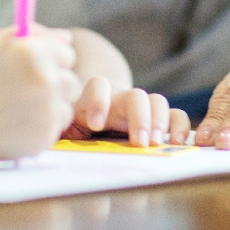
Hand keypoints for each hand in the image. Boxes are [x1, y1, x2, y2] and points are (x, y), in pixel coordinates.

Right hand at [0, 25, 81, 158]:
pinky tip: (17, 124)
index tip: (30, 70)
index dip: (50, 61)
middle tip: (25, 92)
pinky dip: (41, 127)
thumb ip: (34, 33)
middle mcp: (45, 79)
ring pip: (66, 107)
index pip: (67, 54)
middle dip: (54, 86)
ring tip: (18, 108)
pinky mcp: (46, 135)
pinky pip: (56, 128)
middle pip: (72, 82)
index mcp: (34, 52)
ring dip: (49, 108)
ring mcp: (47, 109)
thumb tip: (67, 39)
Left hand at [62, 77, 190, 145]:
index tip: (95, 125)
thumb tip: (50, 144)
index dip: (98, 101)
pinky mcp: (157, 119)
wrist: (93, 116)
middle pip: (133, 95)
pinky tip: (179, 142)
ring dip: (159, 121)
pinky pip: (175, 114)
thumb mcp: (63, 130)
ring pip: (156, 100)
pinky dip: (180, 126)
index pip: (96, 86)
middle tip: (140, 143)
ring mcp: (140, 106)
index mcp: (91, 99)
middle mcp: (119, 98)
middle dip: (138, 117)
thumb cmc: (75, 127)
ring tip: (156, 144)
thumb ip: (58, 135)